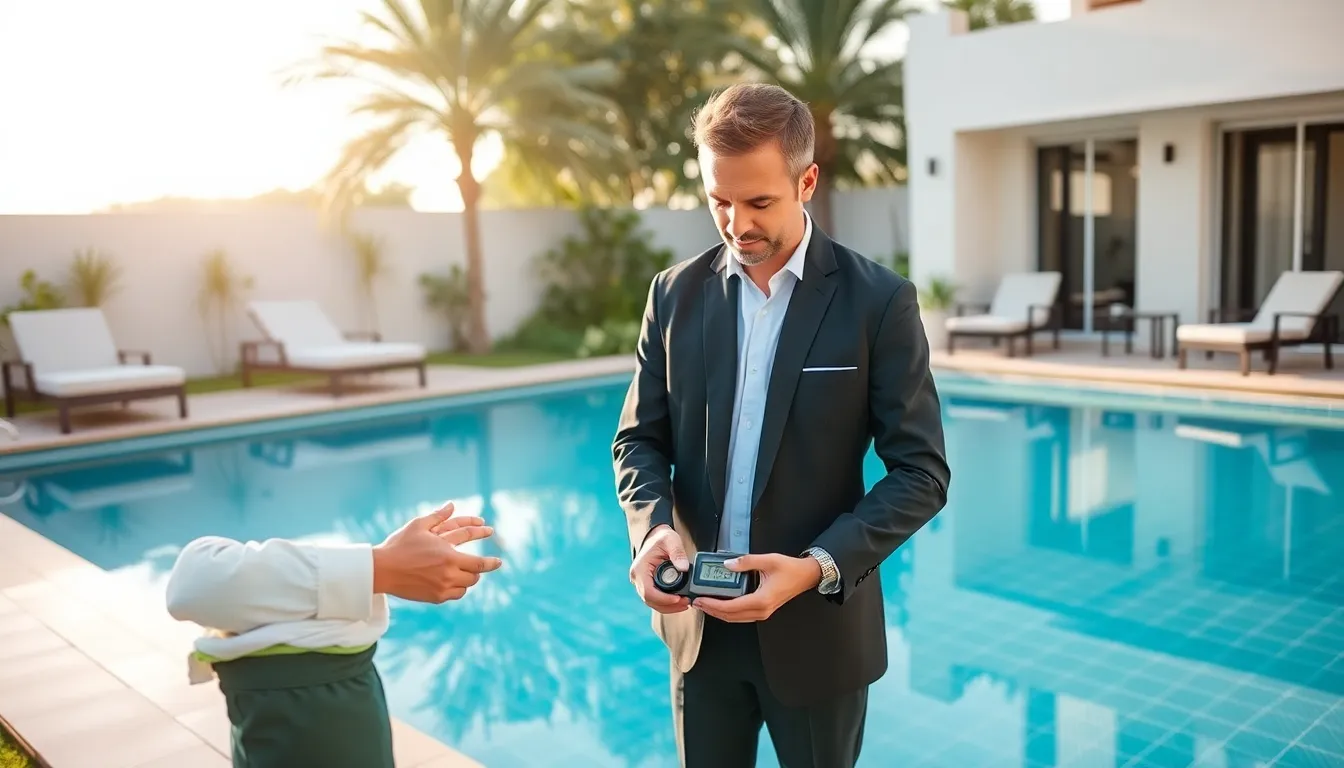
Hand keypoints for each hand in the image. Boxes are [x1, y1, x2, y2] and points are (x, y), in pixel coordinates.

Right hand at [373, 501, 501, 602]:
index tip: (499, 562)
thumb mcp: (418, 526)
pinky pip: (454, 595)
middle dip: (479, 568)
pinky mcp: (435, 597)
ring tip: (464, 572)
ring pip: (466, 586)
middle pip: (475, 575)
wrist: (382, 570)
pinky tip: (452, 581)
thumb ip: (438, 516)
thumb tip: (451, 505)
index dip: (492, 563)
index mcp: (448, 556)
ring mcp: (442, 587)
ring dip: (468, 578)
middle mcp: (448, 573)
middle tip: (480, 565)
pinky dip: (457, 588)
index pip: (480, 562)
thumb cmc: (399, 545)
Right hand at [630, 524, 691, 613]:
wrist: (657, 537)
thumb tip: (683, 567)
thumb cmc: (662, 538)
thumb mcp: (671, 540)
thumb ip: (678, 552)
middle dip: (668, 605)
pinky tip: (680, 602)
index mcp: (640, 569)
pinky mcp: (648, 586)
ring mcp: (642, 584)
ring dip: (669, 607)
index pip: (648, 591)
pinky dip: (667, 603)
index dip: (663, 599)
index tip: (679, 598)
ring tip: (685, 603)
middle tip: (686, 603)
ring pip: (653, 603)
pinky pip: (656, 600)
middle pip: (650, 600)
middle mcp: (637, 579)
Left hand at [692, 553, 820, 622]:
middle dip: (711, 610)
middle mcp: (761, 610)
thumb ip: (746, 562)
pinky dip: (728, 612)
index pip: (731, 607)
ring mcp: (762, 613)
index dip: (713, 605)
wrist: (806, 576)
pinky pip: (741, 615)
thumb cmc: (790, 569)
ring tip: (705, 603)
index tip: (700, 599)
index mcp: (761, 600)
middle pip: (730, 616)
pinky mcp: (762, 610)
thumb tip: (728, 564)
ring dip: (718, 613)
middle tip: (697, 602)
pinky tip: (720, 604)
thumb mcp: (768, 560)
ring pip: (735, 618)